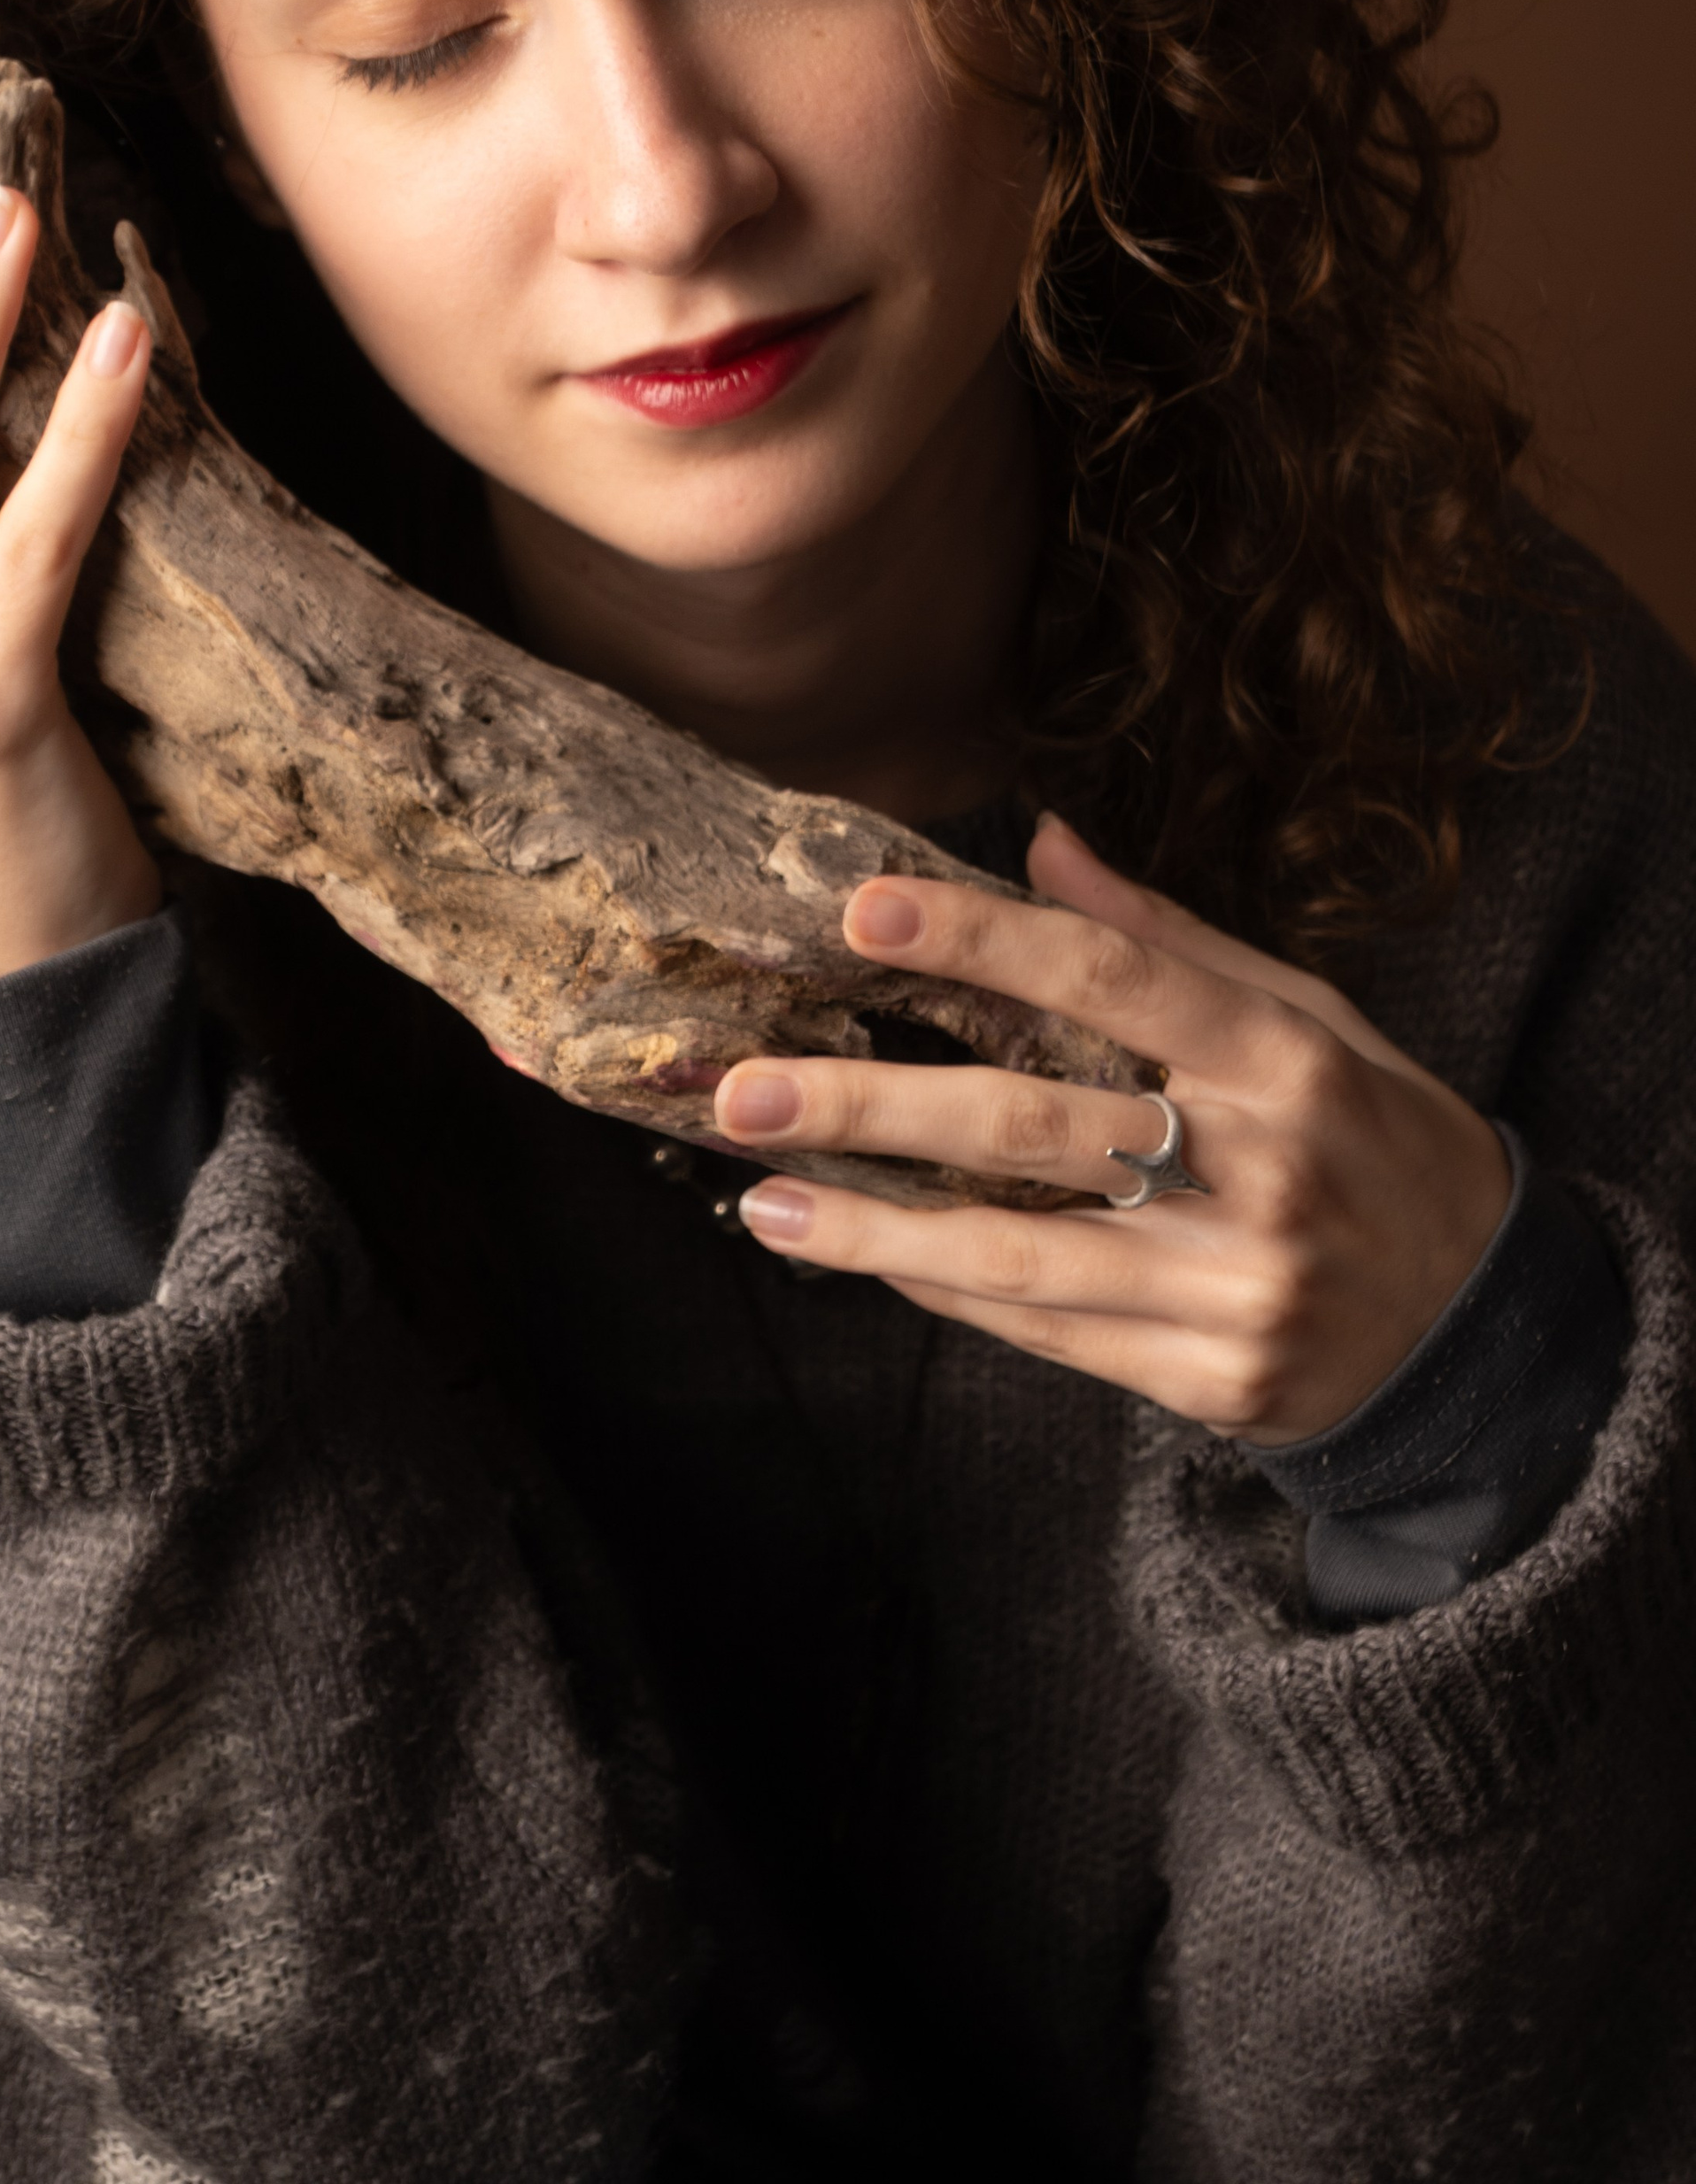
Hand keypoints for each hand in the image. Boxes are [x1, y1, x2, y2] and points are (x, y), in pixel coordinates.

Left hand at [712, 815, 1511, 1443]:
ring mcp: (1231, 1287)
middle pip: (1037, 1125)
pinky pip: (1046, 1328)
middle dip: (875, 1106)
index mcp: (1285, 1058)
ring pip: (1019, 1249)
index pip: (1116, 978)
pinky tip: (860, 1251)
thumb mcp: (1307, 1017)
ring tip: (761, 1198)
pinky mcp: (1208, 1379)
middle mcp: (1260, 1171)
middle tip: (744, 1088)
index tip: (865, 912)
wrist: (1481, 1329)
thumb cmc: (1372, 1138)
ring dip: (871, 1228)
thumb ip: (1168, 938)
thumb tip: (1043, 844)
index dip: (985, 940)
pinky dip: (944, 1287)